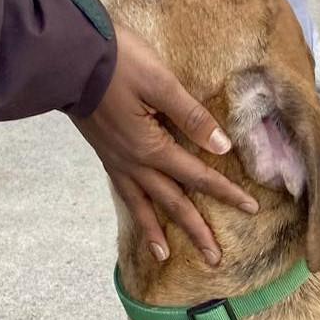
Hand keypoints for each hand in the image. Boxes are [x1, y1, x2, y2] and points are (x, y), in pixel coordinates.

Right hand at [72, 26, 257, 263]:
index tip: (250, 208)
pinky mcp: (105, 156)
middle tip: (214, 259)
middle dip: (196, 231)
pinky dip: (135, 211)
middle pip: (172, 204)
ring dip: (155, 233)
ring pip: (142, 206)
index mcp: (152, 148)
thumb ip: (191, 116)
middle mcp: (134, 164)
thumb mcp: (160, 83)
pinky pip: (124, 193)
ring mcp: (117, 162)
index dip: (226, 193)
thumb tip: (222, 146)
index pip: (198, 176)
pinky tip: (140, 216)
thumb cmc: (117, 63)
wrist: (68, 59)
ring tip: (164, 257)